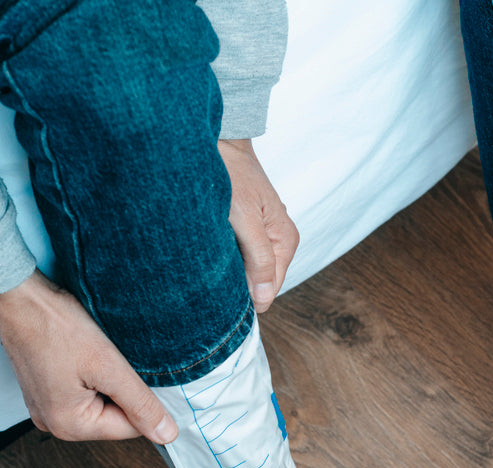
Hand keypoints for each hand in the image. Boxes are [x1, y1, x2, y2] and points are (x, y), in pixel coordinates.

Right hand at [0, 271, 177, 443]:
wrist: (17, 297)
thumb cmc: (55, 326)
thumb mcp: (108, 366)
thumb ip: (141, 404)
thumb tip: (166, 434)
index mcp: (69, 426)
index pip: (130, 427)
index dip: (140, 398)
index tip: (132, 369)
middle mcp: (53, 424)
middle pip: (113, 418)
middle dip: (120, 388)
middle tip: (107, 358)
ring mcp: (45, 407)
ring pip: (99, 402)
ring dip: (105, 380)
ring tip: (92, 354)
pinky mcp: (44, 391)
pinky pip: (82, 391)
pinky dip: (90, 374)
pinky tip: (81, 354)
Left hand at [217, 138, 298, 312]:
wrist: (220, 143)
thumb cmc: (233, 175)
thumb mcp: (246, 220)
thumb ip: (259, 258)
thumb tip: (265, 298)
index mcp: (285, 240)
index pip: (270, 289)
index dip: (248, 297)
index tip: (221, 299)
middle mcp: (276, 240)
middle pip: (258, 281)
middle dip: (237, 284)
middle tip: (210, 276)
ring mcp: (261, 235)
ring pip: (246, 270)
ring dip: (228, 270)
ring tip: (207, 261)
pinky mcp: (246, 229)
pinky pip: (237, 256)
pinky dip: (223, 258)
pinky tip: (210, 250)